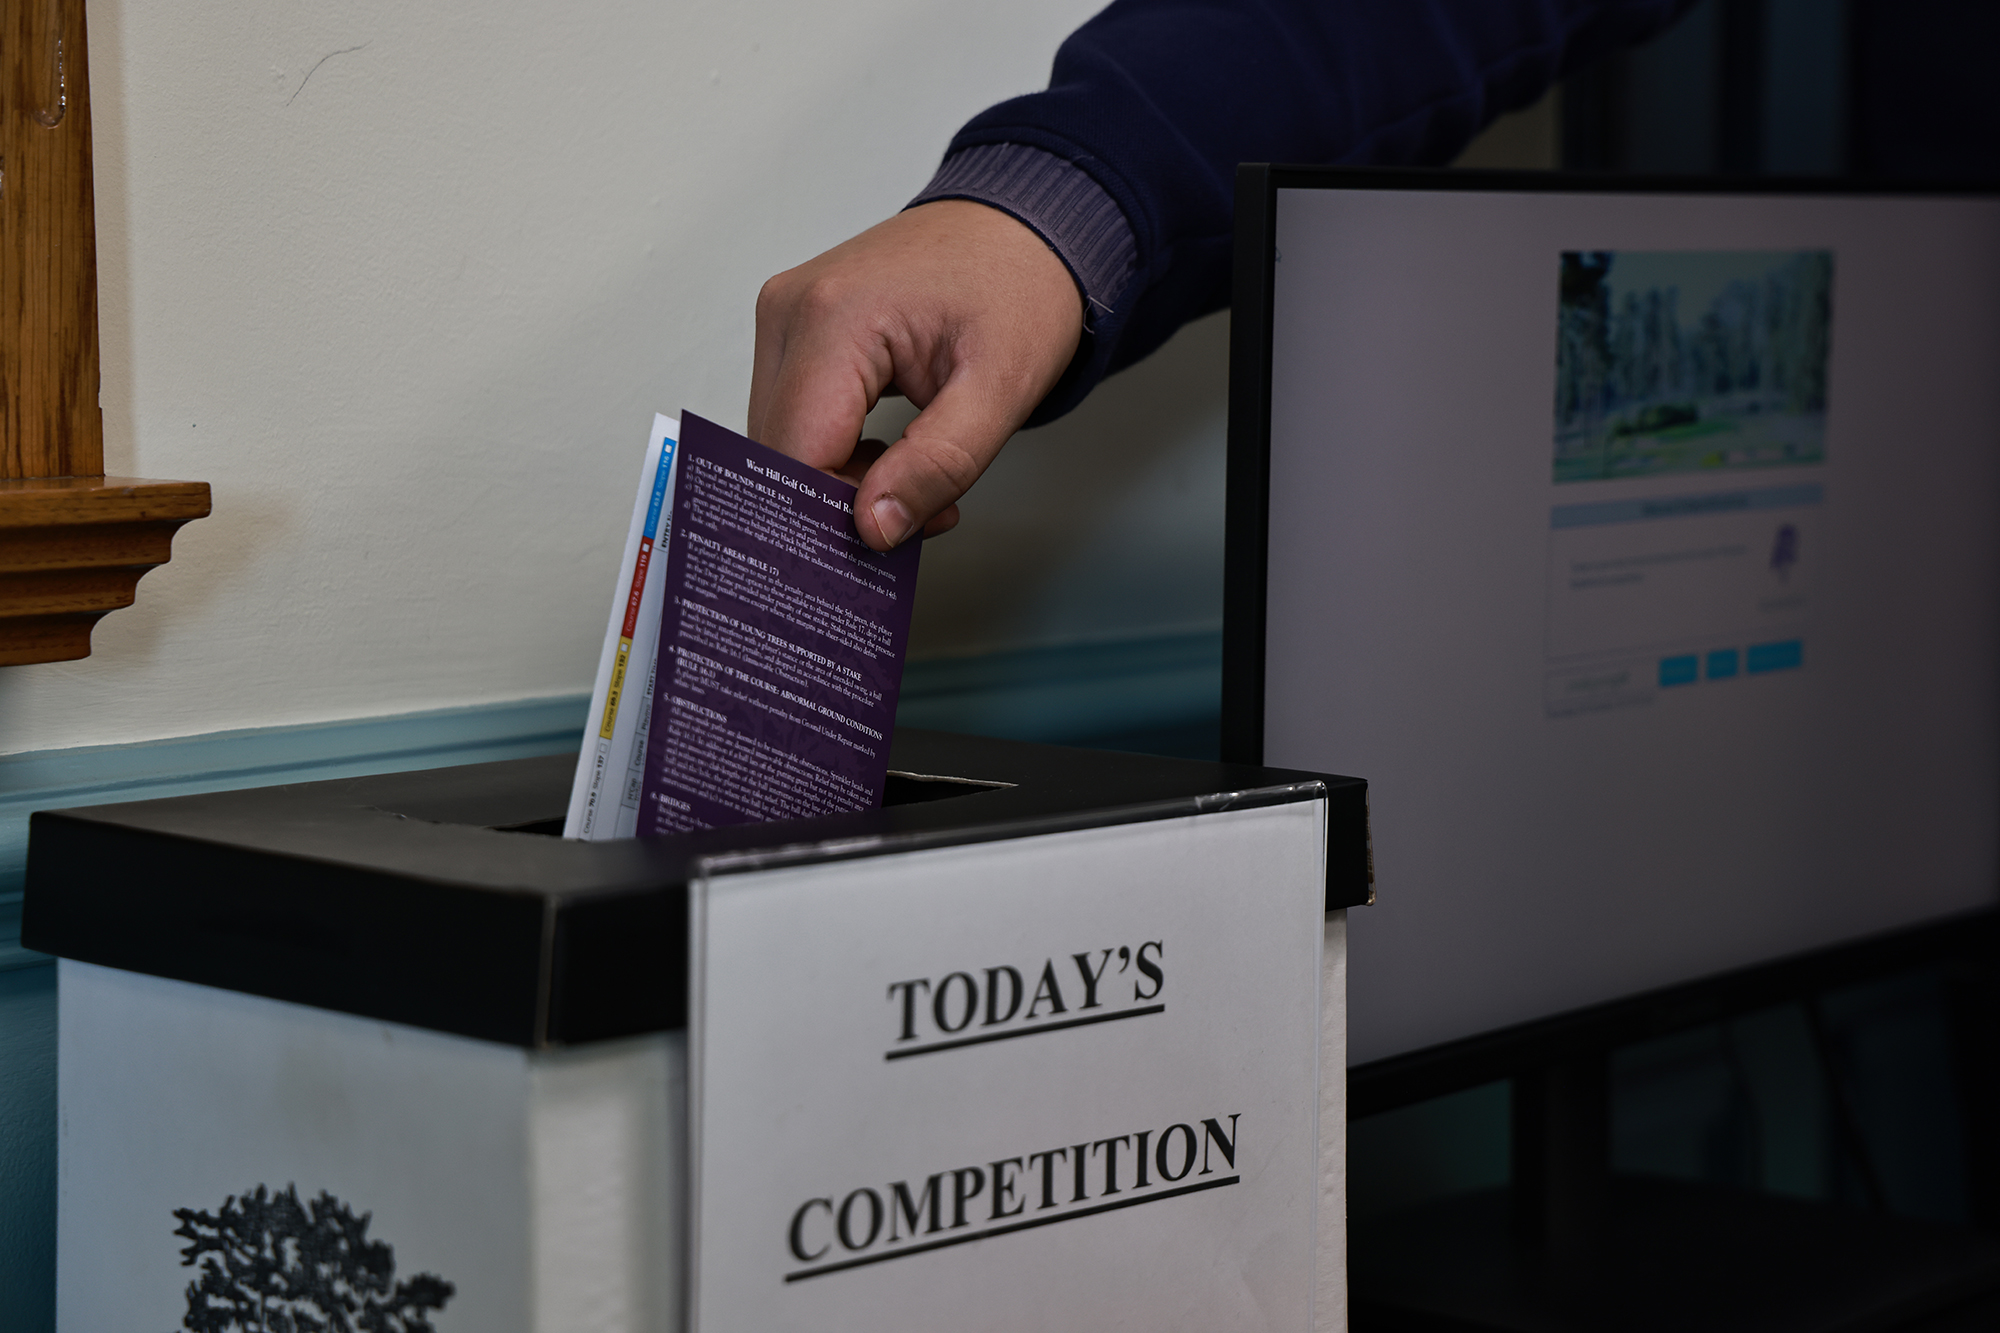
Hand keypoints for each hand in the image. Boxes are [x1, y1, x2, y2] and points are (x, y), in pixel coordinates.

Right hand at [749, 199, 1084, 550]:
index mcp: (834, 317)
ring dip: (838, 482)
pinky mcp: (796, 329)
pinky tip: (889, 456)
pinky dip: (834, 454)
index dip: (835, 514)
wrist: (1024, 226)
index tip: (890, 543)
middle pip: (779, 451)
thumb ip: (938, 465)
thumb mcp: (1000, 390)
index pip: (797, 455)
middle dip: (840, 503)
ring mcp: (786, 317)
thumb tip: (873, 528)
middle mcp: (791, 311)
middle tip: (920, 517)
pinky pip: (793, 415)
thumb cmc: (1018, 287)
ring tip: (915, 482)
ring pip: (781, 440)